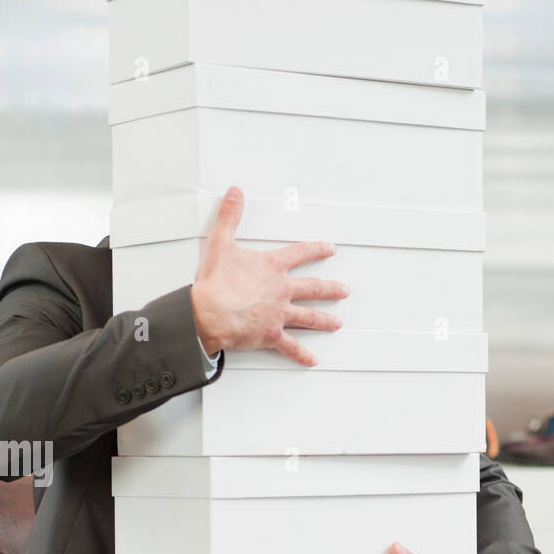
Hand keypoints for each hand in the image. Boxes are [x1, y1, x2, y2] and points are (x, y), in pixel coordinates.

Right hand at [190, 186, 348, 365]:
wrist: (210, 313)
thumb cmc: (215, 282)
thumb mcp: (221, 242)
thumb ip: (230, 216)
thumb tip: (234, 194)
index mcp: (271, 267)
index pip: (300, 254)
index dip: (317, 250)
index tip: (330, 250)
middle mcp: (281, 290)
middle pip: (313, 288)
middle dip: (330, 289)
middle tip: (343, 290)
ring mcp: (279, 314)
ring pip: (309, 317)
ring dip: (325, 320)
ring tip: (337, 323)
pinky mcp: (272, 334)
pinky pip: (291, 346)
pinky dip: (301, 355)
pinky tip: (312, 359)